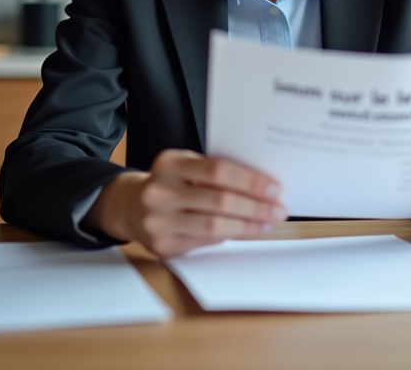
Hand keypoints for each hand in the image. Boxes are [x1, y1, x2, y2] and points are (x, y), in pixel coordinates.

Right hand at [83, 149, 287, 257]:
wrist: (131, 206)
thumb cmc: (171, 182)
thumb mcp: (185, 166)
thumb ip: (214, 172)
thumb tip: (262, 187)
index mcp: (169, 164)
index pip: (217, 171)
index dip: (250, 180)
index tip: (275, 188)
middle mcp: (159, 192)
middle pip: (219, 201)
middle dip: (256, 207)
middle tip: (279, 209)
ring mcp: (158, 221)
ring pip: (214, 226)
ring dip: (248, 226)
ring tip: (268, 223)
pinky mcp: (162, 246)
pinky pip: (205, 242)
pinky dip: (230, 236)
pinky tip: (246, 231)